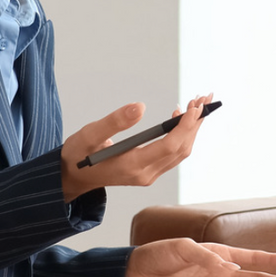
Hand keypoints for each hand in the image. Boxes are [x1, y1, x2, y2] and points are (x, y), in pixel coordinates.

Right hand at [60, 94, 213, 202]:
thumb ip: (114, 122)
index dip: (185, 127)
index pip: (168, 147)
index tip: (195, 108)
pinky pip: (173, 153)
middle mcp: (145, 174)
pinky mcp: (149, 171)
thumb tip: (141, 107)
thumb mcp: (89, 134)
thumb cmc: (78, 154)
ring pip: (180, 152)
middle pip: (181, 149)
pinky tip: (181, 118)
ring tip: (197, 104)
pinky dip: (182, 135)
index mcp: (131, 166)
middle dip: (195, 124)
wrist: (72, 177)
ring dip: (192, 129)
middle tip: (203, 99)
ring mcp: (149, 175)